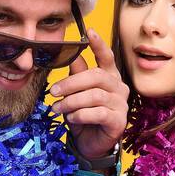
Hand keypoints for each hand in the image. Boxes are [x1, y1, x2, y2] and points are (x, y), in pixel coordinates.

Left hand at [49, 28, 128, 159]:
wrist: (89, 145)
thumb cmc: (84, 116)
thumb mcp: (76, 94)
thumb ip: (77, 75)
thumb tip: (72, 55)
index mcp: (109, 77)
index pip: (106, 57)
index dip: (98, 44)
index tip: (89, 30)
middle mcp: (119, 88)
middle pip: (96, 76)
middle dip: (71, 83)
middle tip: (53, 91)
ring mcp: (121, 105)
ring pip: (95, 95)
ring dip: (72, 102)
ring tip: (58, 109)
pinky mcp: (119, 121)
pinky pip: (98, 113)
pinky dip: (81, 115)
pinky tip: (72, 118)